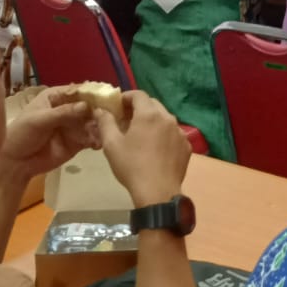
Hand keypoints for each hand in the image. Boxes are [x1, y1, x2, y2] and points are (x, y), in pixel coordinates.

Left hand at [0, 88, 98, 177]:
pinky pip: (91, 138)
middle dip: (99, 110)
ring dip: (101, 125)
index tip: (106, 96)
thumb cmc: (21, 135)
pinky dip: (97, 139)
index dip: (91, 92)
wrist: (16, 163)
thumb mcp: (39, 120)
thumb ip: (63, 113)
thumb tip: (86, 105)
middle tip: (111, 115)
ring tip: (107, 131)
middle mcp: (68, 108)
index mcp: (56, 97)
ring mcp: (73, 125)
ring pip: (92, 122)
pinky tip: (100, 143)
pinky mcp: (78, 142)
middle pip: (88, 106)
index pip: (77, 91)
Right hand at [95, 91, 190, 207]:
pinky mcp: (186, 146)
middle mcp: (168, 118)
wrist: (157, 192)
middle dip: (139, 108)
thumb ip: (105, 122)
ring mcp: (180, 132)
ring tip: (140, 135)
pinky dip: (163, 135)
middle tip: (126, 120)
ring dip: (152, 121)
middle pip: (153, 104)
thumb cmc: (132, 166)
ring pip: (164, 119)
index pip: (138, 94)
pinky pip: (173, 134)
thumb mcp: (111, 144)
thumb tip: (100, 110)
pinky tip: (155, 149)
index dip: (126, 97)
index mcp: (149, 114)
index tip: (117, 106)